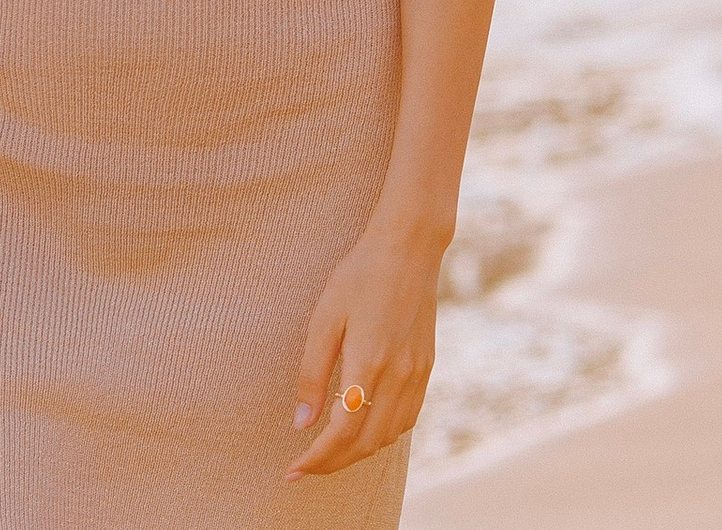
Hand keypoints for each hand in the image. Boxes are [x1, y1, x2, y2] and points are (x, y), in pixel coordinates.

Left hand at [286, 218, 443, 479]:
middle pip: (367, 443)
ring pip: (389, 437)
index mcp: (369, 364)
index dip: (319, 458)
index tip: (294, 471)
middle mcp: (399, 378)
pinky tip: (362, 430)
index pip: (343, 433)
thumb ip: (312, 372)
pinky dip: (382, 435)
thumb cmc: (358, 276)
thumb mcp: (325, 317)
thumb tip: (301, 423)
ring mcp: (418, 377)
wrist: (409, 251)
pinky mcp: (427, 370)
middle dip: (334, 463)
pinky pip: (406, 419)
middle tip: (304, 468)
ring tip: (328, 453)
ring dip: (358, 453)